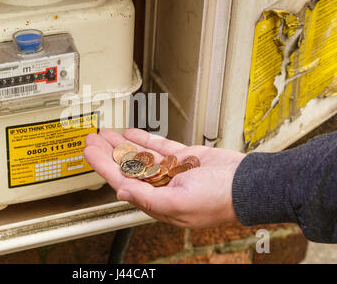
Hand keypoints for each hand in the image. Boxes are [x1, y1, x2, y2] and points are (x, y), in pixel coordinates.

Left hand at [83, 129, 245, 228]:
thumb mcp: (179, 204)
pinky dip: (144, 139)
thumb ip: (147, 198)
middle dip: (107, 152)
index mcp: (157, 201)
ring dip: (122, 144)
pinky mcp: (183, 157)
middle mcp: (161, 187)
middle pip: (127, 166)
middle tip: (91, 139)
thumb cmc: (219, 199)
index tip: (89, 152)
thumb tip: (121, 191)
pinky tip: (131, 133)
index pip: (122, 180)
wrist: (247, 183)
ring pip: (140, 155)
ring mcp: (172, 171)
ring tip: (106, 133)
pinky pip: (158, 147)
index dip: (102, 166)